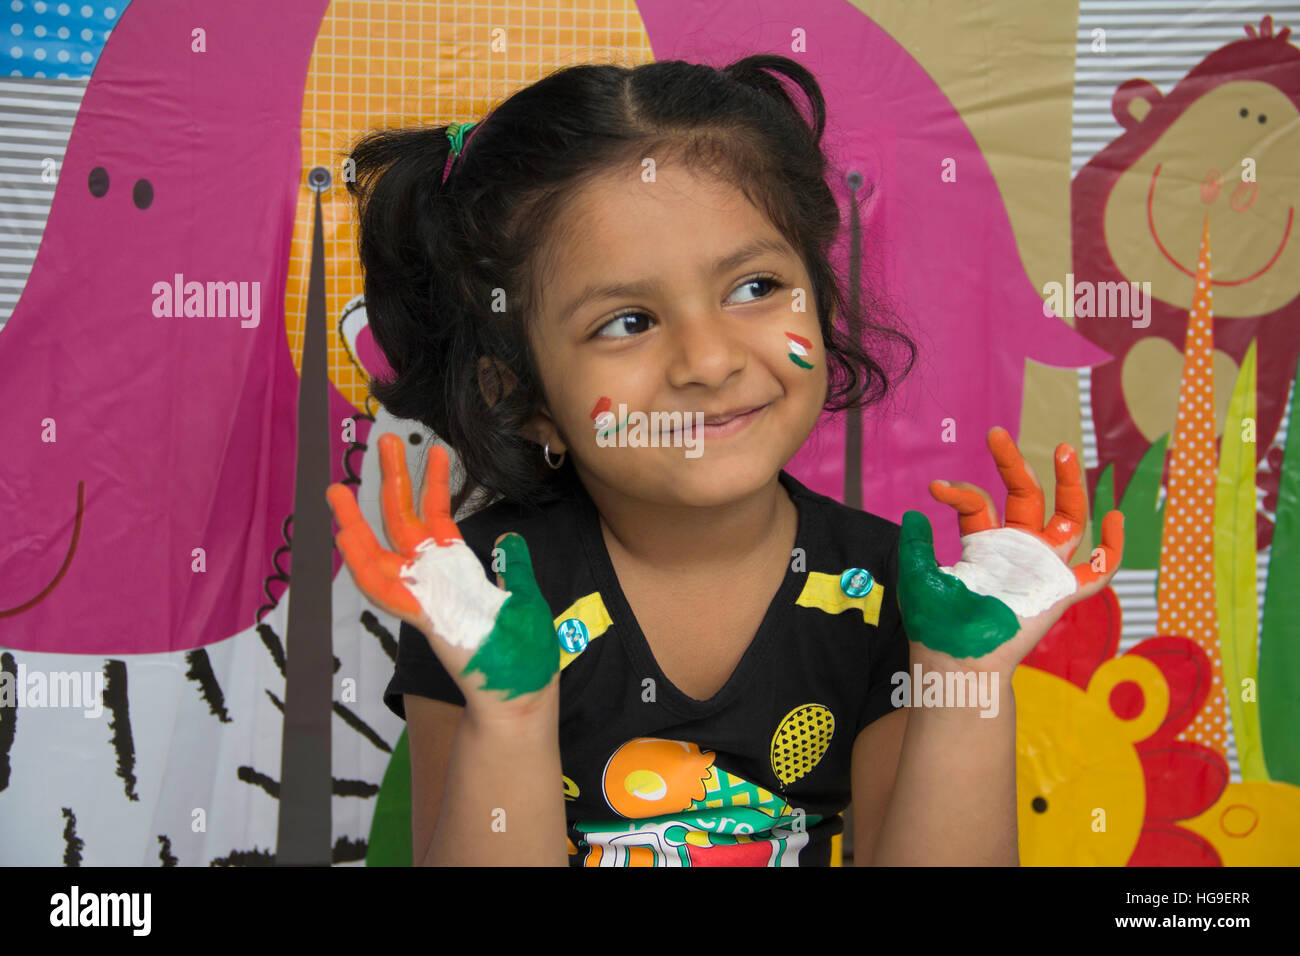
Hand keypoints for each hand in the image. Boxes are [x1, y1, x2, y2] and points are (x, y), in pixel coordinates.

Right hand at [326, 433, 558, 716]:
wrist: (521, 691)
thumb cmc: (521, 650)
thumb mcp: (523, 593)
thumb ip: (512, 565)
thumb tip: (508, 539)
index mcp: (456, 570)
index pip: (436, 516)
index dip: (433, 483)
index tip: (434, 451)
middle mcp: (433, 579)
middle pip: (401, 522)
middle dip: (391, 482)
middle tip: (381, 442)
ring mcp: (422, 598)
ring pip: (376, 556)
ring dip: (353, 524)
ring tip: (335, 490)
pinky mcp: (420, 619)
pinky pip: (384, 591)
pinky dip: (363, 567)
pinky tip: (344, 541)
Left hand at [896, 426, 1123, 675]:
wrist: (956, 661)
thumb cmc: (936, 625)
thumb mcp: (918, 576)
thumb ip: (915, 544)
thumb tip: (914, 511)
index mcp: (982, 546)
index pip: (978, 504)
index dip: (959, 491)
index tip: (935, 488)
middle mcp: (1014, 551)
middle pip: (1027, 497)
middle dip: (1014, 465)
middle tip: (996, 435)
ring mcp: (1040, 568)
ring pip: (1068, 519)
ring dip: (1070, 486)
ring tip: (1065, 450)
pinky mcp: (1060, 591)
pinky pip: (1097, 570)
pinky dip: (1111, 548)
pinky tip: (1115, 519)